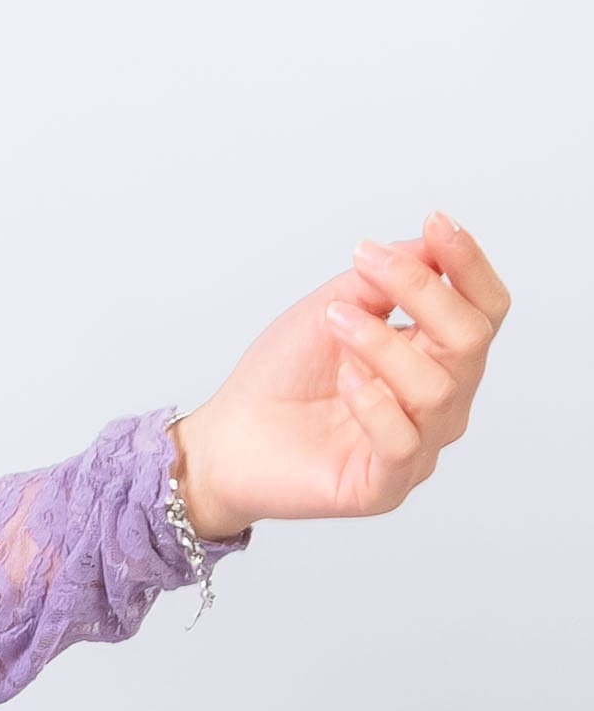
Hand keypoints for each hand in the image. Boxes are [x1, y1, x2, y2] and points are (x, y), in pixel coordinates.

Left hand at [168, 211, 510, 539]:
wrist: (227, 436)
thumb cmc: (283, 374)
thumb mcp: (336, 307)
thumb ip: (387, 280)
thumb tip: (433, 245)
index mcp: (435, 357)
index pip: (483, 310)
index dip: (469, 265)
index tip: (435, 223)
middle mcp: (439, 403)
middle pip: (471, 342)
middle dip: (424, 293)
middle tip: (367, 266)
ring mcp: (417, 449)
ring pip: (437, 389)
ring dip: (383, 343)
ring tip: (335, 319)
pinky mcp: (383, 487)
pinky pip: (403, 443)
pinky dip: (375, 403)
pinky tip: (345, 379)